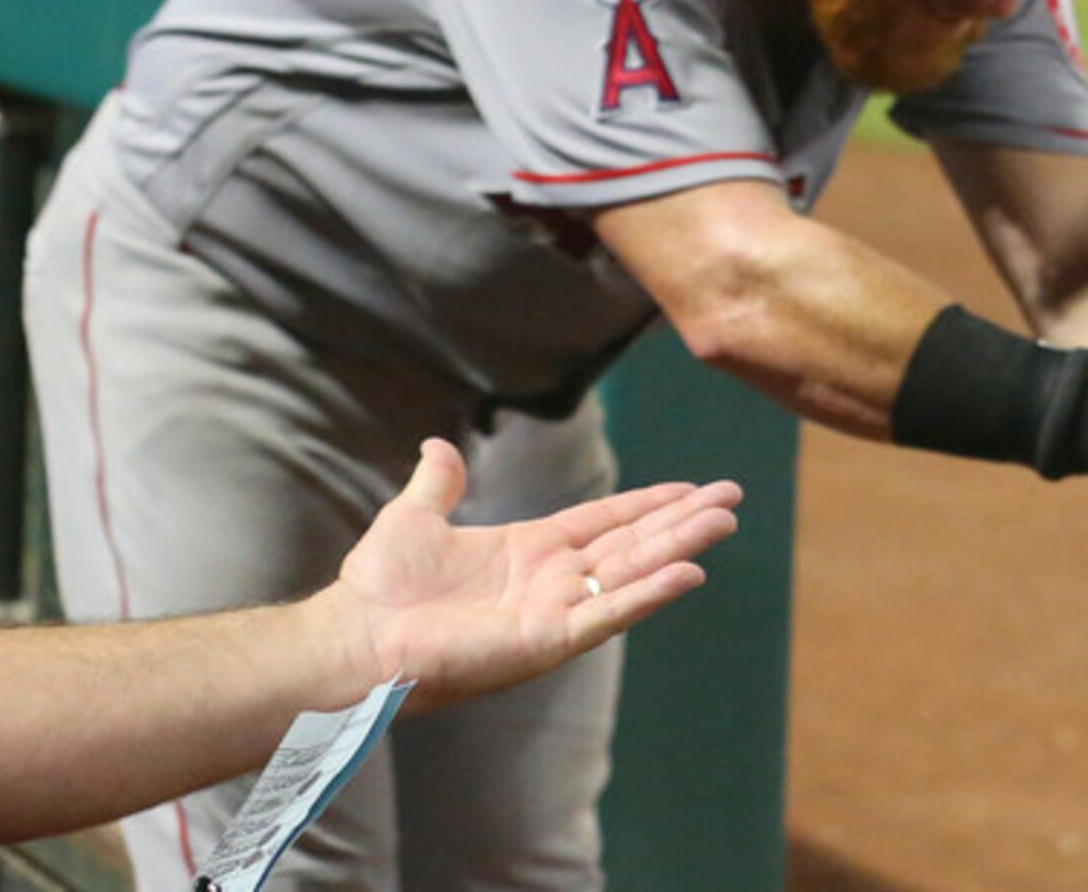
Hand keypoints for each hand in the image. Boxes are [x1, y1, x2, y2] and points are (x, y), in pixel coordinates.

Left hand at [319, 439, 741, 709]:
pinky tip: (688, 574)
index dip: (650, 504)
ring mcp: (555, 611)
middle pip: (633, 542)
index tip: (693, 488)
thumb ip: (438, 484)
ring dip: (680, 547)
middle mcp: (553, 581)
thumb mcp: (413, 518)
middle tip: (733, 497)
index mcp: (531, 550)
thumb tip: (436, 446)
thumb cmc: (378, 587)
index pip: (607, 521)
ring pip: (633, 572)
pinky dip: (650, 594)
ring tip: (725, 522)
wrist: (353, 636)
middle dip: (683, 520)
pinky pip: (610, 614)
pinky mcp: (548, 641)